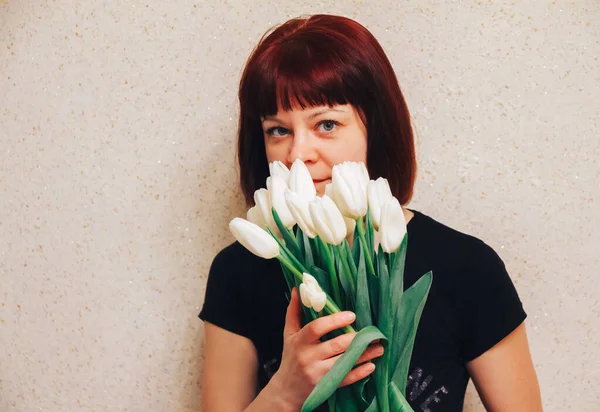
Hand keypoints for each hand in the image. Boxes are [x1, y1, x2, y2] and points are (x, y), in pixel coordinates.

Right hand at [270, 288, 383, 409]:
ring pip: (344, 362)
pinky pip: (346, 378)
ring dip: (364, 355)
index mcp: (300, 341)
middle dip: (356, 339)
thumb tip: (297, 289)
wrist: (286, 389)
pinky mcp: (326, 385)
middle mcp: (308, 356)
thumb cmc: (290, 357)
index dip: (334, 321)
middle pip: (335, 345)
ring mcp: (318, 372)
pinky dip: (360, 373)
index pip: (317, 328)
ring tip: (379, 348)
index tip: (351, 315)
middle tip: (373, 333)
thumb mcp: (289, 334)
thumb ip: (294, 312)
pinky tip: (371, 366)